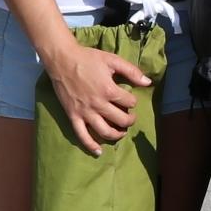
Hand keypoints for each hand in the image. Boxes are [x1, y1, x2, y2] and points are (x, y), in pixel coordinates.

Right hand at [41, 36, 148, 153]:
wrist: (62, 60)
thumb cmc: (87, 58)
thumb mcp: (112, 60)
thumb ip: (131, 71)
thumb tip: (148, 82)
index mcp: (109, 90)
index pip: (129, 103)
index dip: (133, 102)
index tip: (130, 100)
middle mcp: (98, 104)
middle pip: (121, 120)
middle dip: (129, 121)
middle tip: (130, 118)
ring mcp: (85, 112)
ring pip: (105, 131)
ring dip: (116, 135)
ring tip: (121, 132)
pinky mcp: (73, 116)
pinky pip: (82, 135)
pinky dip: (91, 145)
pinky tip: (99, 152)